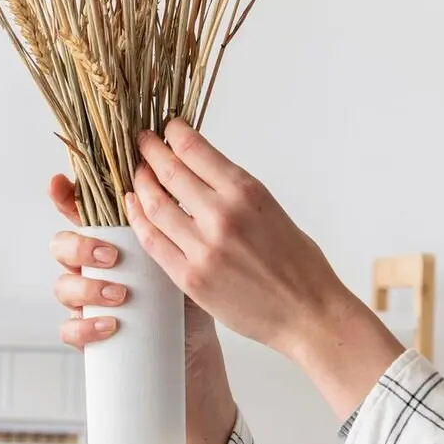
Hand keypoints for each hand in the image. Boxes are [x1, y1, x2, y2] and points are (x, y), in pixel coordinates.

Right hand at [48, 171, 218, 363]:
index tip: (59, 182)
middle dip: (80, 246)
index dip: (62, 196)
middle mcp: (91, 266)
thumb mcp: (183, 250)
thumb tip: (175, 175)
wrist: (192, 339)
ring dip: (87, 288)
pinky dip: (86, 327)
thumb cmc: (185, 290)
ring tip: (120, 294)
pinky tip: (111, 325)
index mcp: (110, 238)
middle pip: (62, 245)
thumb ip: (172, 218)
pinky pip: (70, 329)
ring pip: (63, 286)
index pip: (78, 212)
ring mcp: (85, 299)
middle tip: (112, 254)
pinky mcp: (88, 332)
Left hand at [122, 118, 343, 358]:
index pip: (194, 149)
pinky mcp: (191, 278)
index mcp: (247, 193)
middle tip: (142, 144)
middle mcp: (222, 215)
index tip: (166, 129)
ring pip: (153, 205)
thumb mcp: (273, 213)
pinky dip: (139, 220)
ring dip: (140, 185)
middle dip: (150, 152)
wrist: (309, 314)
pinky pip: (153, 242)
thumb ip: (236, 195)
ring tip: (137, 176)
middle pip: (169, 171)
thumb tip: (204, 177)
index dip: (173, 134)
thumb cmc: (301, 268)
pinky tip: (135, 208)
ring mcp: (203, 248)